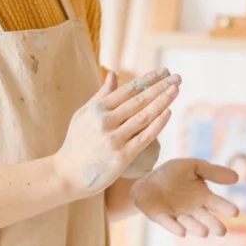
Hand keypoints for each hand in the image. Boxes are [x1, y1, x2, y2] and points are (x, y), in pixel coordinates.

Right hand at [54, 69, 178, 198]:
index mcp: (97, 109)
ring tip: (176, 90)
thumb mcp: (84, 114)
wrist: (67, 174)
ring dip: (162, 102)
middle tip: (178, 78)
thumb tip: (114, 74)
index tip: (165, 71)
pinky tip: (168, 113)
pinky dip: (157, 125)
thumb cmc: (76, 143)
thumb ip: (101, 95)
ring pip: (144, 117)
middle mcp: (105, 122)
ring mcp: (114, 139)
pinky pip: (144, 138)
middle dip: (160, 87)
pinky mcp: (121, 157)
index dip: (149, 79)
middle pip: (139, 100)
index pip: (128, 89)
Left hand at [131, 157, 240, 237]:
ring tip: (204, 232)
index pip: (217, 203)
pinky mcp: (161, 217)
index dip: (225, 208)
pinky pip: (168, 222)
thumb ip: (212, 171)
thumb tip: (236, 178)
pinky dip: (174, 227)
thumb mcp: (192, 166)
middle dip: (213, 224)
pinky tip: (182, 231)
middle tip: (222, 231)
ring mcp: (177, 215)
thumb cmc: (172, 174)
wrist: (146, 179)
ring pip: (189, 223)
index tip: (235, 212)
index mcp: (203, 197)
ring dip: (196, 228)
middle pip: (205, 218)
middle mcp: (192, 210)